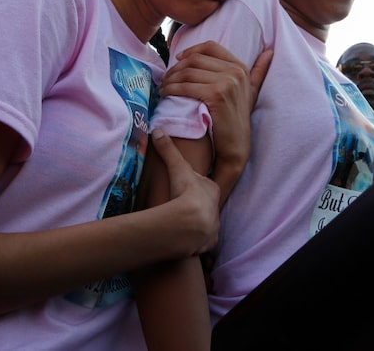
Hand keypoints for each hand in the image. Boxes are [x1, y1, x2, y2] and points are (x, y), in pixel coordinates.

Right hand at [150, 129, 220, 254]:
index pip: (203, 185)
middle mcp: (216, 209)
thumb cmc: (186, 193)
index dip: (193, 185)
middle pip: (204, 205)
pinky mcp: (206, 244)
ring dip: (193, 224)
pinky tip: (181, 240)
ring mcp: (212, 228)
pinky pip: (199, 242)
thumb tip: (157, 129)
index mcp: (212, 190)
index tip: (183, 186)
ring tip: (178, 224)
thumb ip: (168, 149)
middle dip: (194, 205)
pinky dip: (192, 241)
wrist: (191, 225)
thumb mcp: (177, 168)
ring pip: (203, 223)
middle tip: (179, 205)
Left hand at [160, 41, 271, 202]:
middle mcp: (236, 72)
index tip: (179, 60)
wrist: (235, 146)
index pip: (210, 47)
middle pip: (195, 59)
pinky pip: (185, 86)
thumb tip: (270, 51)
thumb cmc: (237, 120)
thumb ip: (259, 71)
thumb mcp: (251, 92)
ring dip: (170, 79)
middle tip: (165, 77)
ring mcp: (227, 82)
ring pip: (187, 72)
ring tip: (163, 86)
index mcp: (241, 67)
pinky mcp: (216, 95)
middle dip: (176, 67)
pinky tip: (165, 94)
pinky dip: (171, 89)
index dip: (191, 51)